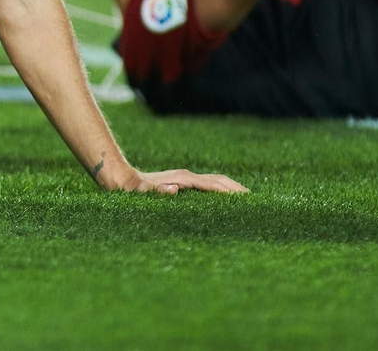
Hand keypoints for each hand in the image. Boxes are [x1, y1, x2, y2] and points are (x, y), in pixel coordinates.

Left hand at [111, 167, 249, 194]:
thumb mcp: (140, 193)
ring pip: (214, 181)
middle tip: (256, 202)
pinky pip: (207, 185)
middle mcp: (186, 176)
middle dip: (237, 190)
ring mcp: (185, 178)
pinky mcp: (182, 182)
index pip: (214, 185)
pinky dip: (220, 190)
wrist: (120, 178)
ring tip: (247, 201)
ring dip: (231, 189)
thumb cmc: (131, 190)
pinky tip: (224, 201)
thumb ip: (155, 192)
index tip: (248, 200)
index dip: (231, 192)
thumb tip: (174, 190)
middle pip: (219, 181)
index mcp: (183, 179)